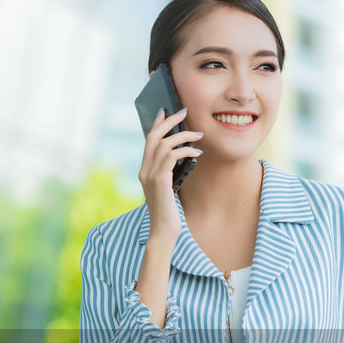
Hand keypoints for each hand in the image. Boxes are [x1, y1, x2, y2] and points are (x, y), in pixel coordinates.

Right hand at [138, 107, 201, 239]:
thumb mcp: (168, 188)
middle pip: (154, 136)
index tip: (165, 111)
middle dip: (169, 121)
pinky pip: (172, 156)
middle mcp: (144, 170)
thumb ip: (169, 172)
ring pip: (164, 143)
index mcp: (145, 171)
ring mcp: (150, 176)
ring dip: (184, 135)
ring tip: (199, 134)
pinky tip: (197, 153)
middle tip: (184, 111)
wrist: (163, 232)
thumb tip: (181, 155)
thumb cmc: (168, 212)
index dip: (156, 123)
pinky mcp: (160, 181)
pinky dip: (186, 151)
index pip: (148, 141)